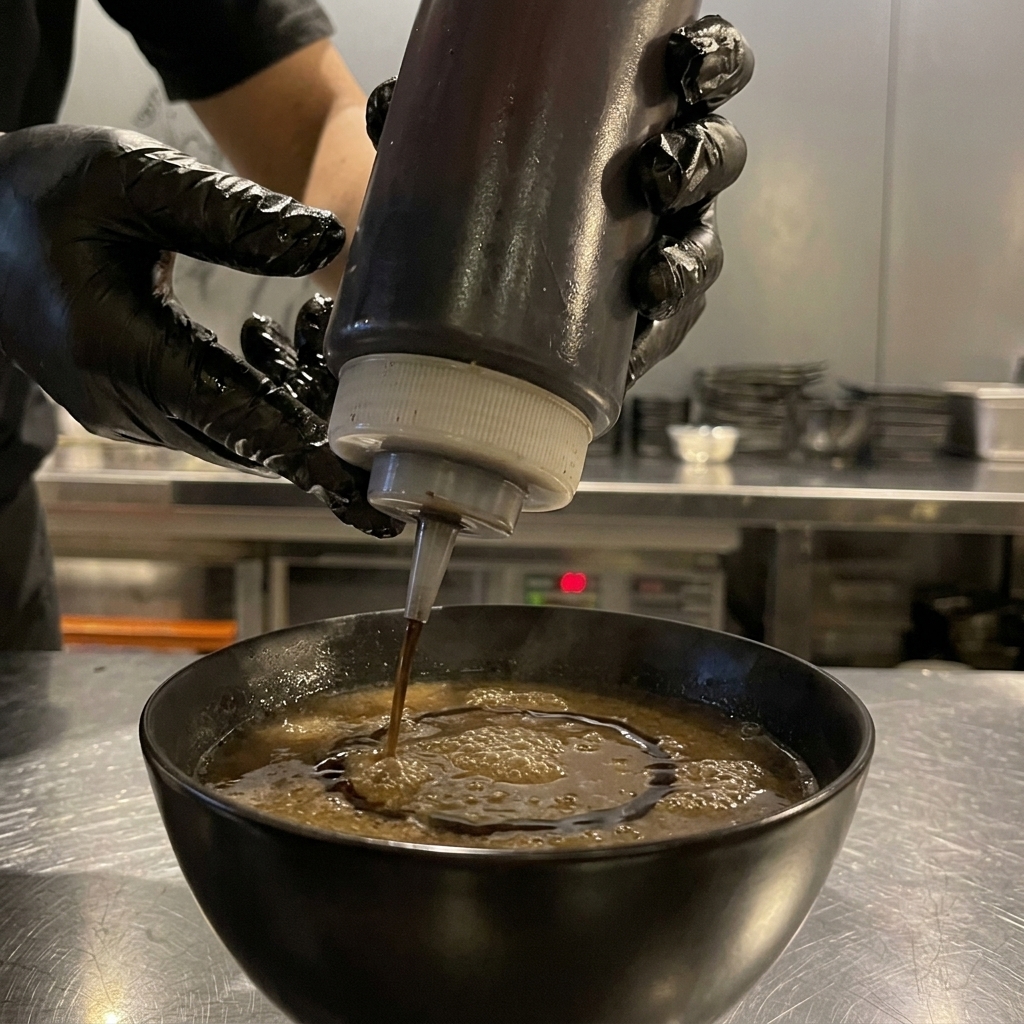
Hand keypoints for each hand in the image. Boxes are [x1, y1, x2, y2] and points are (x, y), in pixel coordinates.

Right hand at [0, 125, 400, 537]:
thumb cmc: (44, 190)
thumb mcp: (134, 176)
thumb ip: (229, 212)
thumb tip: (323, 241)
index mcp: (120, 351)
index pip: (237, 420)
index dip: (309, 455)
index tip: (366, 489)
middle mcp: (122, 401)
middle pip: (243, 445)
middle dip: (318, 448)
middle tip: (386, 466)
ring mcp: (122, 412)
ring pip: (229, 438)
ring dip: (289, 418)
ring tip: (339, 374)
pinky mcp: (128, 405)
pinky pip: (207, 419)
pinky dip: (255, 401)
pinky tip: (278, 349)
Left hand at [365, 15, 752, 389]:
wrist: (461, 287)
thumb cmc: (476, 194)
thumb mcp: (458, 149)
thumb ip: (437, 126)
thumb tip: (388, 108)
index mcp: (634, 113)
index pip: (698, 73)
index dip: (711, 63)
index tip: (684, 63)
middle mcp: (662, 172)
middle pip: (716, 155)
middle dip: (700, 163)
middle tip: (656, 176)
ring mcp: (662, 242)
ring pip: (703, 240)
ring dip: (690, 256)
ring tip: (652, 277)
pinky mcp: (649, 311)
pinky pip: (675, 318)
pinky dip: (661, 329)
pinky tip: (637, 337)